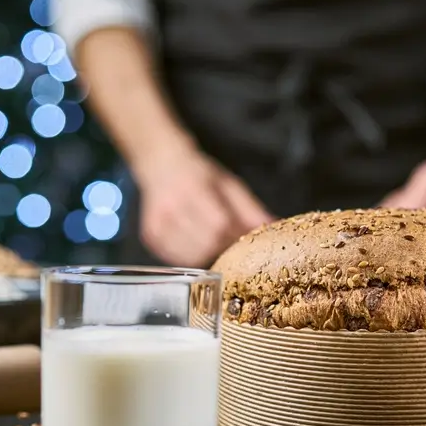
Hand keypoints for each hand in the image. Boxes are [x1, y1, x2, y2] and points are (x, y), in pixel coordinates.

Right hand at [135, 144, 274, 266]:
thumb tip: (275, 227)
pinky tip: (198, 245)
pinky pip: (178, 260)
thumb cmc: (200, 174)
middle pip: (207, 243)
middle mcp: (170, 206)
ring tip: (215, 243)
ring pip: (192, 257)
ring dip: (210, 255)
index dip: (236, 235)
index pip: (220, 224)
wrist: (161, 165)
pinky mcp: (150, 237)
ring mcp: (157, 224)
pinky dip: (193, 258)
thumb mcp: (229, 184)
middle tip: (231, 242)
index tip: (244, 237)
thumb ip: (250, 209)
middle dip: (225, 248)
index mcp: (192, 188)